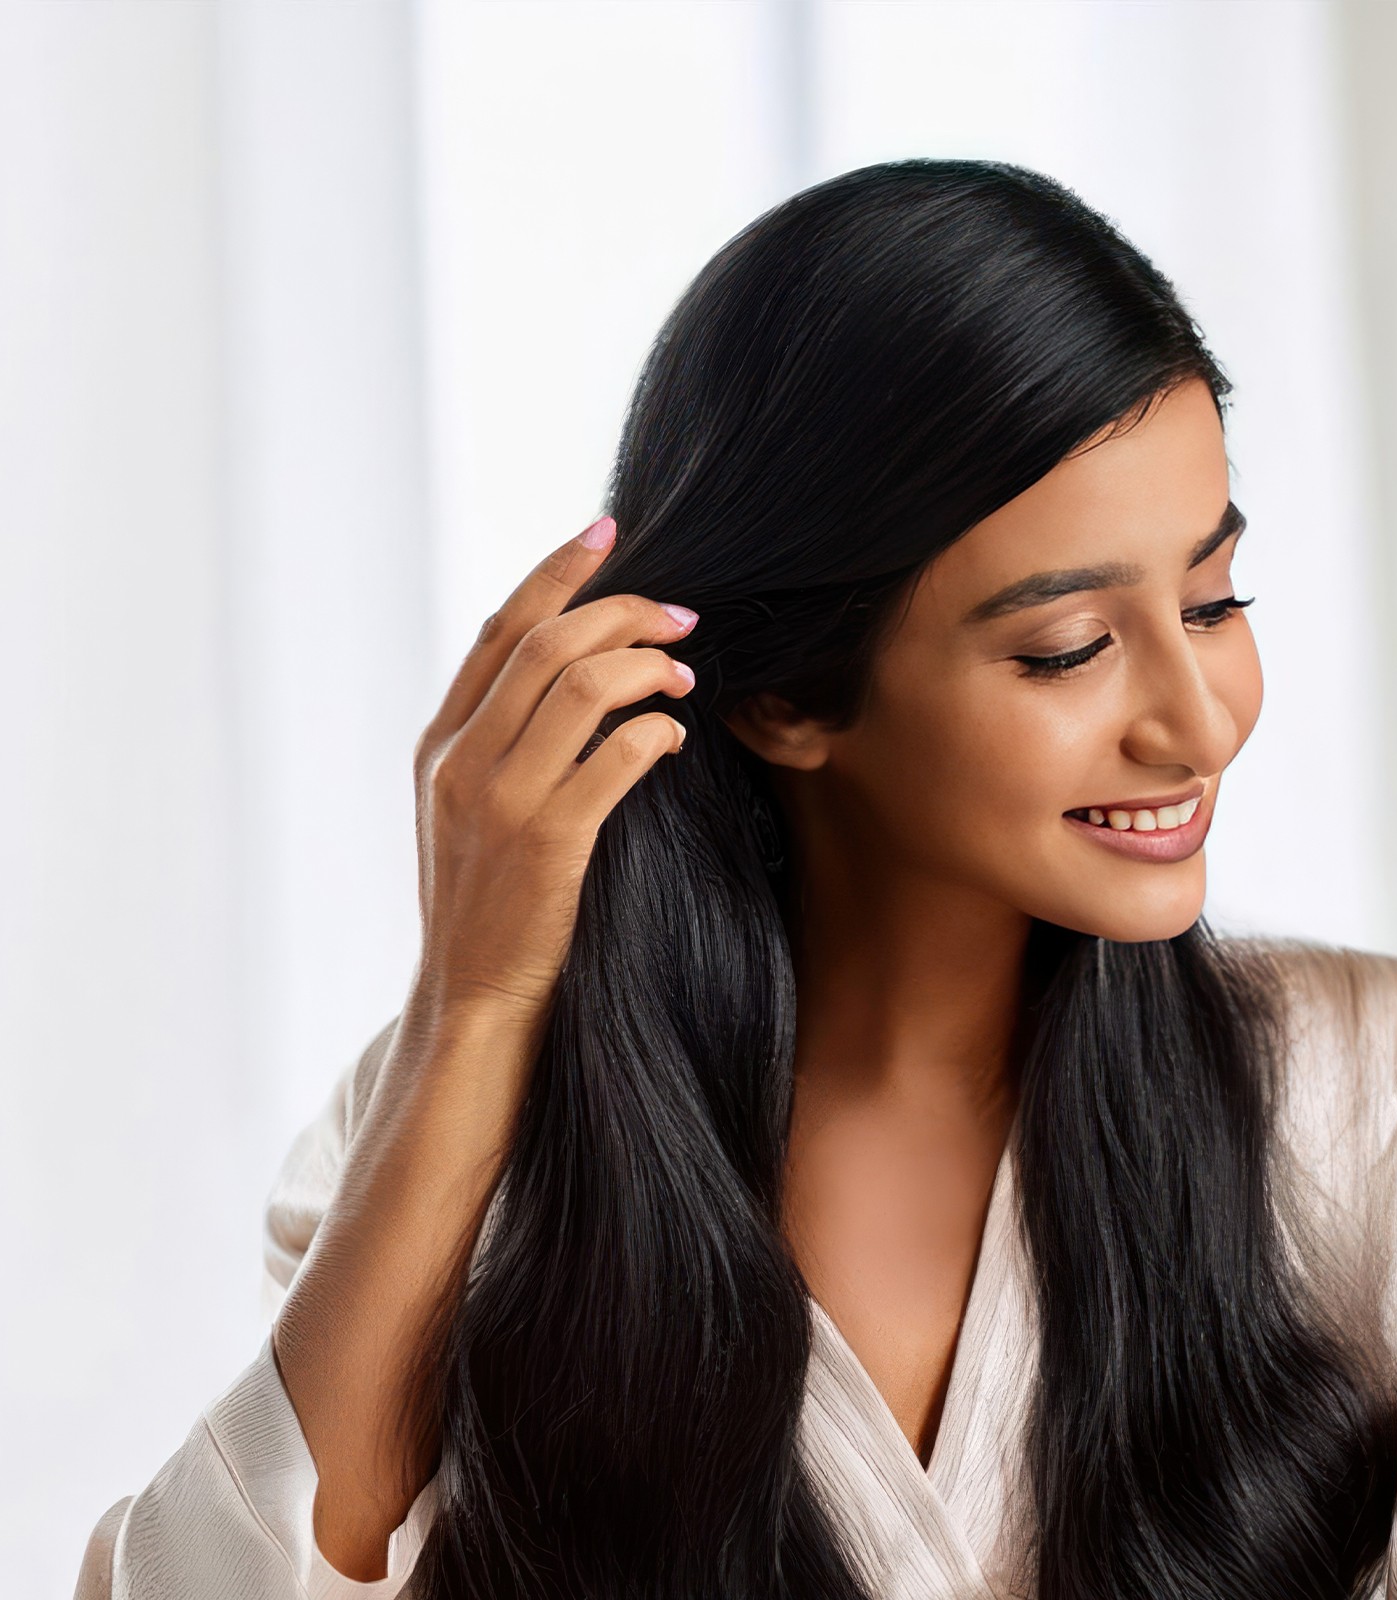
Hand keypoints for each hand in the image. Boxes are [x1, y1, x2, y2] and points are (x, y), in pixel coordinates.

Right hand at [409, 516, 696, 1029]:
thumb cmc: (490, 908)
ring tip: (684, 677)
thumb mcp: (467, 814)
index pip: (500, 629)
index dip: (559, 572)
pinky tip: (676, 741)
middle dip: (624, 613)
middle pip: (548, 644)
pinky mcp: (548, 842)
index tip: (611, 532)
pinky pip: (616, 757)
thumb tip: (570, 681)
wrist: (472, 999)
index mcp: (439, 743)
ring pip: (582, 687)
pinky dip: (656, 733)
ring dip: (648, 668)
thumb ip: (500, 746)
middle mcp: (461, 759)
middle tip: (682, 617)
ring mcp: (500, 799)